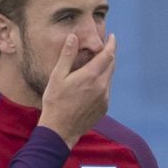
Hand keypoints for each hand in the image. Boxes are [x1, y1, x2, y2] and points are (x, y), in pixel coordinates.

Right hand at [38, 32, 116, 146]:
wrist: (60, 130)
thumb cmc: (55, 102)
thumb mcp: (57, 76)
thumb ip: (67, 55)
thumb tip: (74, 37)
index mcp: (90, 76)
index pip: (107, 55)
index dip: (111, 44)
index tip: (112, 36)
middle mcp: (101, 87)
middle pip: (111, 65)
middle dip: (109, 54)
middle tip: (104, 46)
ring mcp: (104, 99)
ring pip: (109, 78)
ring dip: (106, 68)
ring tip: (97, 63)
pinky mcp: (103, 108)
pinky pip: (106, 90)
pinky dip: (103, 82)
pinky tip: (92, 82)